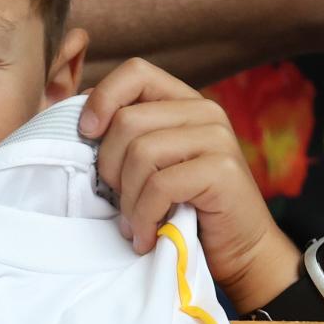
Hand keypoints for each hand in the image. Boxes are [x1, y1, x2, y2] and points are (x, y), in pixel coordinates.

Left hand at [79, 58, 298, 310]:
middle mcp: (204, 111)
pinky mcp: (222, 170)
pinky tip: (147, 236)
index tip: (87, 135)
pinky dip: (144, 216)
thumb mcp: (150, 166)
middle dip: (110, 168)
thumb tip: (84, 108)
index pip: (136, 72)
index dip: (103, 99)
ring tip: (133, 224)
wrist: (239, 252)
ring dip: (128, 199)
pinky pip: (160, 185)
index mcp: (183, 102)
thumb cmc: (185, 209)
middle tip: (118, 202)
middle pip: (127, 120)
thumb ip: (126, 135)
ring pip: (140, 153)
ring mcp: (217, 139)